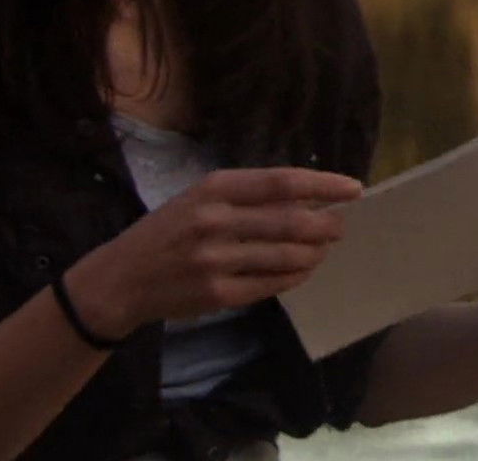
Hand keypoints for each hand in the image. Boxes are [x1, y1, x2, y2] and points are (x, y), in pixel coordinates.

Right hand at [65, 167, 360, 338]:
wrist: (124, 277)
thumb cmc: (169, 230)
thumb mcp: (199, 197)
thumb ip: (248, 195)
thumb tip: (308, 196)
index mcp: (214, 188)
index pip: (282, 183)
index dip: (324, 185)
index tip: (354, 189)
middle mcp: (215, 220)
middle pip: (292, 221)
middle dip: (327, 225)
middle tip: (340, 227)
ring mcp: (216, 260)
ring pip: (288, 256)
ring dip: (315, 253)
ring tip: (322, 250)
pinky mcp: (218, 294)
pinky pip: (273, 284)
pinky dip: (295, 275)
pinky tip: (301, 269)